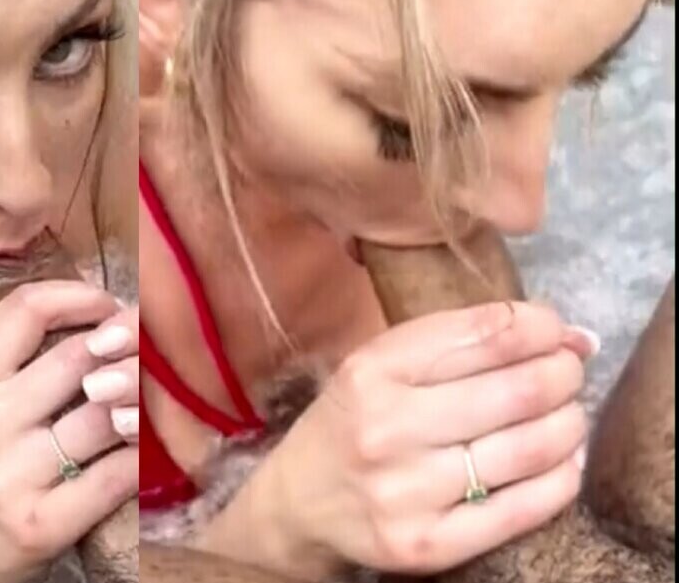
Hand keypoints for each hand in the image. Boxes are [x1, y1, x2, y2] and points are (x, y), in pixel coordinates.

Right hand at [0, 281, 139, 582]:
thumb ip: (26, 354)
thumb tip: (109, 310)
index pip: (26, 309)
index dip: (80, 296)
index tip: (109, 305)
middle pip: (76, 357)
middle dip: (128, 342)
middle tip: (151, 343)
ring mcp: (9, 477)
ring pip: (103, 414)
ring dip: (142, 397)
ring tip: (155, 391)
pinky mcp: (39, 525)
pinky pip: (113, 475)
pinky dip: (143, 454)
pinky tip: (153, 442)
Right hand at [214, 301, 595, 576]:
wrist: (300, 501)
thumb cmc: (351, 418)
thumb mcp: (380, 364)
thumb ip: (457, 343)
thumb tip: (564, 332)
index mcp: (373, 368)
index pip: (481, 334)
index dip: (537, 326)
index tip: (557, 328)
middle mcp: (387, 425)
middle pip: (515, 390)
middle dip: (562, 373)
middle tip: (570, 370)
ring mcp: (407, 489)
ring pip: (526, 449)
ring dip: (568, 424)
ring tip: (570, 413)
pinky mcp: (427, 544)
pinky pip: (520, 509)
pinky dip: (560, 479)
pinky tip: (565, 461)